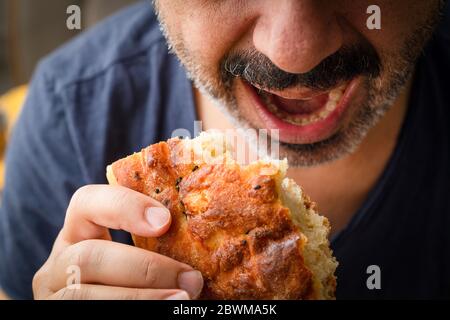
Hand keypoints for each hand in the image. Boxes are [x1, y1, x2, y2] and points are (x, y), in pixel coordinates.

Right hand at [32, 185, 203, 299]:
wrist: (105, 311)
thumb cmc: (134, 280)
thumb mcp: (136, 258)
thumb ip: (156, 245)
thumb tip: (204, 236)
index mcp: (78, 233)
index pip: (86, 202)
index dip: (124, 206)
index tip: (165, 221)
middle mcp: (59, 262)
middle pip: (89, 257)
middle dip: (145, 269)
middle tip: (190, 279)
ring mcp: (53, 295)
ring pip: (85, 295)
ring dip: (142, 298)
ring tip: (182, 300)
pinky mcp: (57, 316)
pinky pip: (90, 313)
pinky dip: (135, 310)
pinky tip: (164, 311)